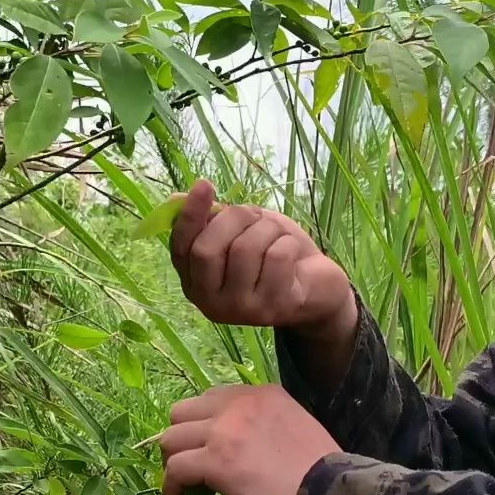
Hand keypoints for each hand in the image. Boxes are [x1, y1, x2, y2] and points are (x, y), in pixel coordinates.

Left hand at [159, 384, 339, 494]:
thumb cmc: (324, 474)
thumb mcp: (296, 429)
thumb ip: (262, 427)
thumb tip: (236, 451)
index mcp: (263, 394)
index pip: (213, 399)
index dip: (204, 426)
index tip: (208, 448)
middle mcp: (239, 403)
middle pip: (182, 412)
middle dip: (182, 439)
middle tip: (191, 465)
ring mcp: (224, 430)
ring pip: (171, 438)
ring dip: (174, 462)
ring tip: (186, 485)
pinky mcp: (214, 461)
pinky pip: (175, 470)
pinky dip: (172, 487)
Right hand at [169, 180, 354, 334]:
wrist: (317, 288)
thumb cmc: (271, 254)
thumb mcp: (238, 233)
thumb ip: (210, 220)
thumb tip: (177, 198)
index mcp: (195, 284)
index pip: (181, 249)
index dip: (190, 215)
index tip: (204, 184)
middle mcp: (211, 304)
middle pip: (206, 250)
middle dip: (233, 219)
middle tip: (254, 213)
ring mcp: (242, 310)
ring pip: (245, 249)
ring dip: (266, 228)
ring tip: (276, 234)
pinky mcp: (273, 308)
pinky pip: (276, 257)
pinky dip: (287, 242)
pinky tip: (293, 252)